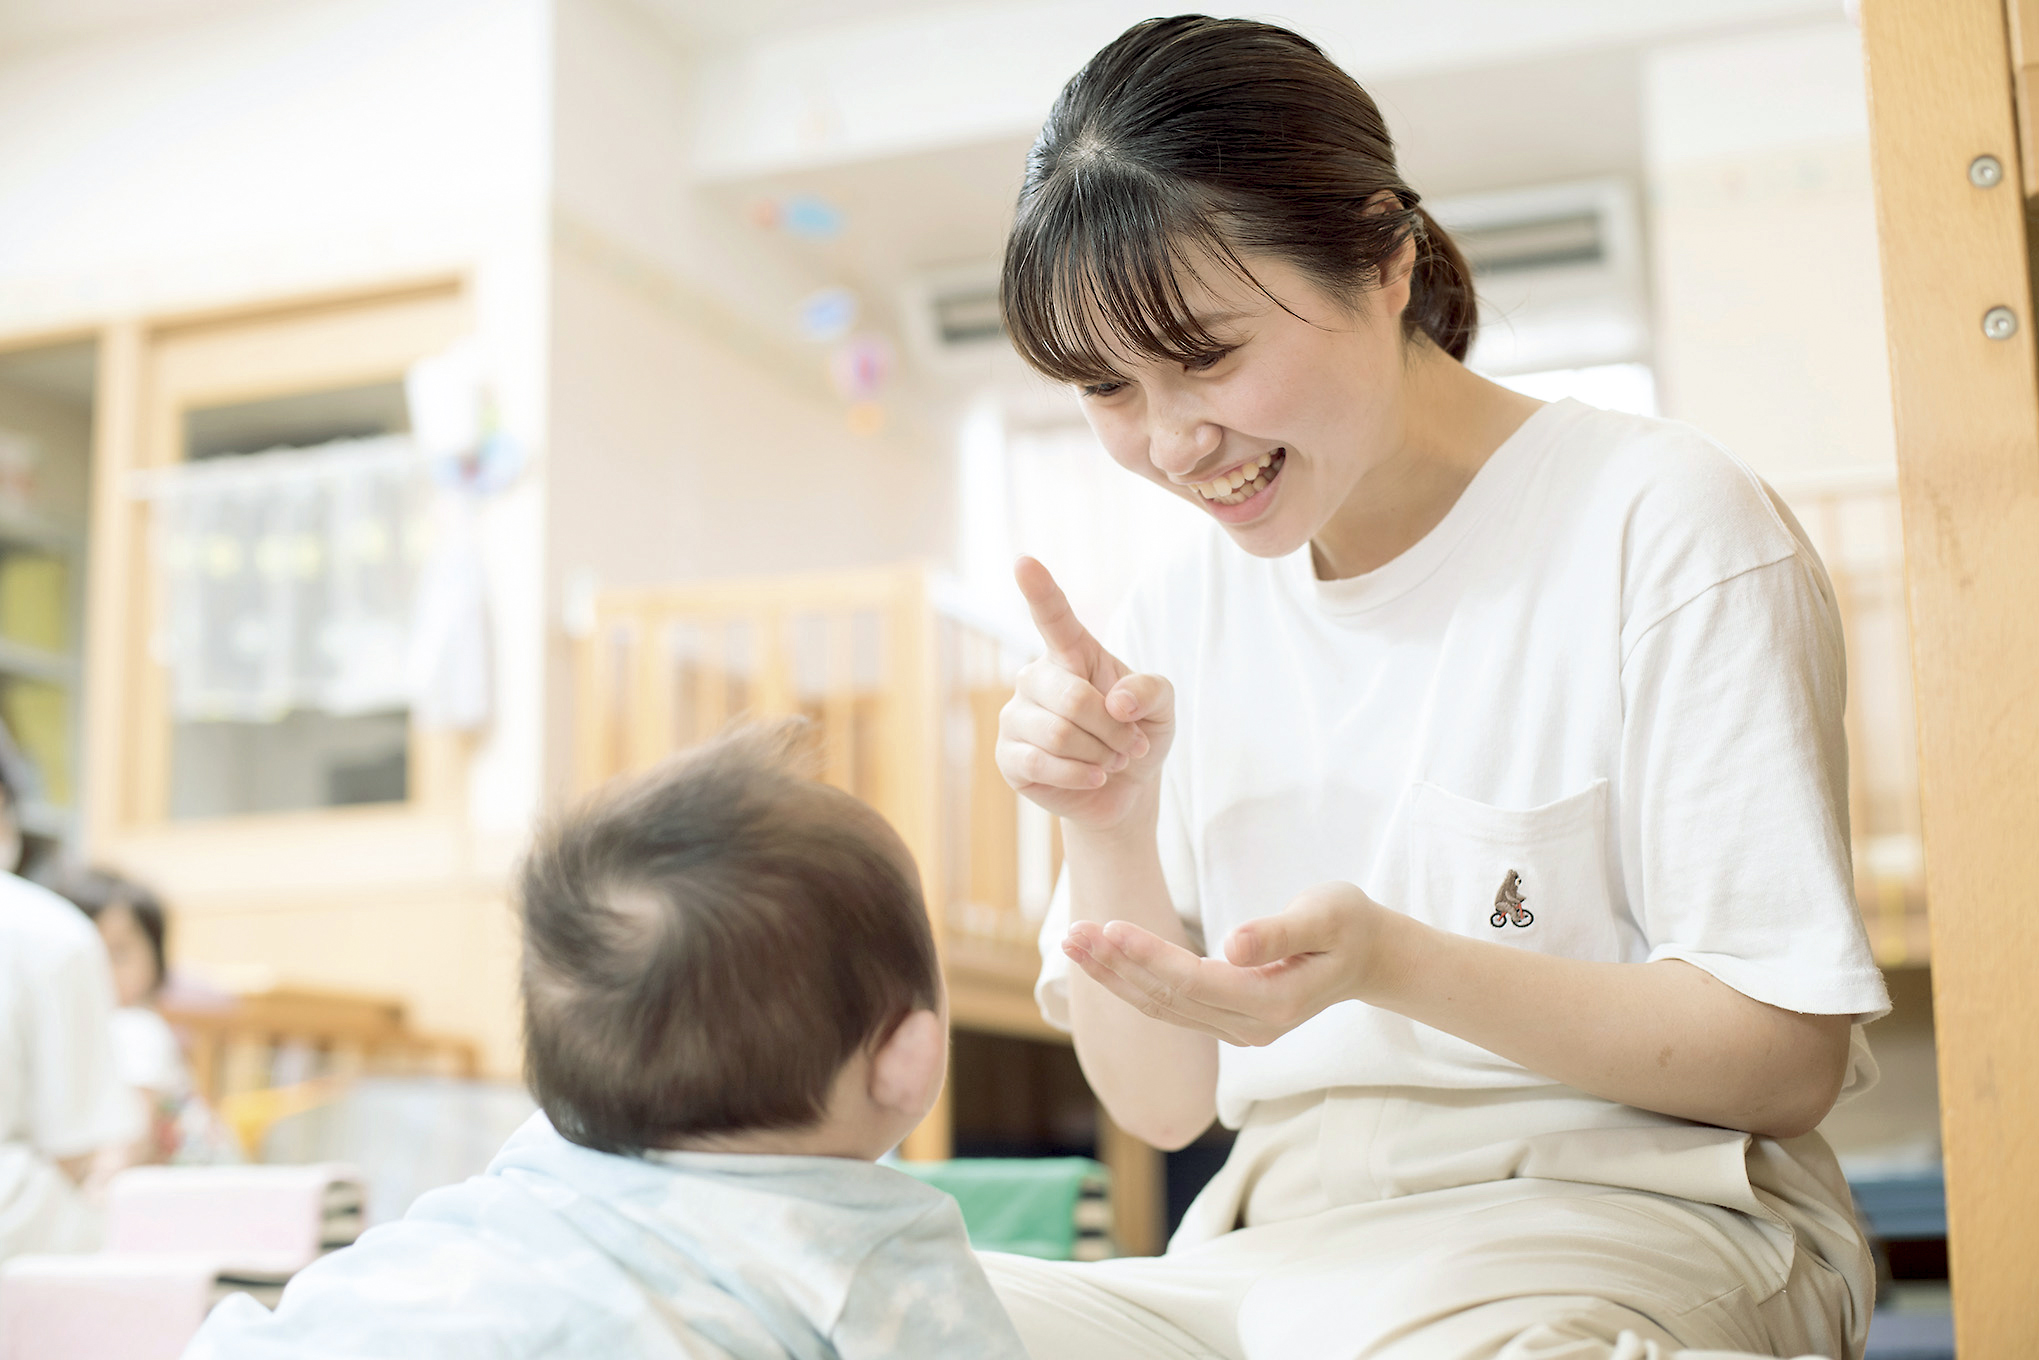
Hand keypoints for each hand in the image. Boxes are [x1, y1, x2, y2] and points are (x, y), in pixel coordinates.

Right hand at [996, 557, 1174, 832]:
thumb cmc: (1138, 735)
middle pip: (1073, 698)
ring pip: (1058, 734)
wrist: (1124, 790)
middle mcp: (1036, 678)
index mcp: (1071, 654)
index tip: (1024, 562)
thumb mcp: (1163, 708)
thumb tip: (1115, 701)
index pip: (1053, 617)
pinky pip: (1040, 763)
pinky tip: (1094, 776)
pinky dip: (1080, 775)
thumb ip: (1151, 690)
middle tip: (1130, 746)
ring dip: (1100, 754)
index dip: (1039, 590)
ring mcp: (1016, 717)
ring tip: (1111, 761)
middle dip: (1113, 730)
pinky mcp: (1008, 757)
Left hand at [1061, 882, 1396, 1046]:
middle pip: (1168, 998)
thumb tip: (1232, 946)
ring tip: (1072, 942)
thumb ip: (1280, 932)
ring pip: (1160, 1006)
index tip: (1108, 927)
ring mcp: (1236, 1030)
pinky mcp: (1226, 1021)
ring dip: (1113, 976)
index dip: (1148, 956)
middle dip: (1115, 965)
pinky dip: (1130, 983)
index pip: (1195, 981)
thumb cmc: (1348, 926)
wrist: (1369, 957)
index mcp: (1274, 1002)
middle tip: (1071, 932)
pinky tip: (1102, 961)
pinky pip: (1168, 1006)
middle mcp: (1250, 1027)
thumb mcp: (1326, 915)